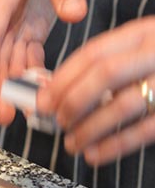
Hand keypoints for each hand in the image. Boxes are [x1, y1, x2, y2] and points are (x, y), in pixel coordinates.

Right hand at [0, 0, 85, 124]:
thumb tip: (73, 13)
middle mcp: (4, 9)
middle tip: (6, 116)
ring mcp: (16, 16)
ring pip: (9, 56)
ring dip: (14, 83)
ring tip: (21, 112)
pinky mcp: (30, 19)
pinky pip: (26, 49)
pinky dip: (30, 69)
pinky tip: (38, 87)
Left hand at [39, 17, 154, 164]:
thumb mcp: (144, 48)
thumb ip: (110, 62)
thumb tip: (57, 90)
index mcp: (143, 33)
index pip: (93, 53)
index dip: (63, 78)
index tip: (43, 98)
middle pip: (105, 75)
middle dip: (73, 101)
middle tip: (56, 121)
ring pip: (124, 105)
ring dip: (90, 128)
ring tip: (72, 143)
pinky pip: (146, 129)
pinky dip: (116, 144)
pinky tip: (96, 154)